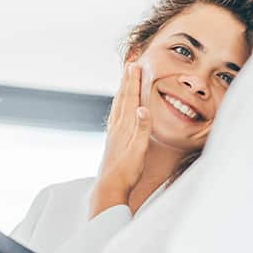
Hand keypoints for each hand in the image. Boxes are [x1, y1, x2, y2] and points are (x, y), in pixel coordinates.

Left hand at [89, 63, 151, 217]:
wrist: (109, 187)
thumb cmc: (126, 171)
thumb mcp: (139, 150)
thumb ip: (142, 129)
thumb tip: (143, 108)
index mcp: (125, 126)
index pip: (131, 98)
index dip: (133, 82)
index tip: (135, 66)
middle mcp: (117, 127)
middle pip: (122, 98)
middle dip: (127, 81)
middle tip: (129, 65)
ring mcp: (113, 133)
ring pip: (118, 106)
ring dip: (122, 91)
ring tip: (124, 81)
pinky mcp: (112, 141)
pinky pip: (115, 117)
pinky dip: (118, 107)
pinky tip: (118, 109)